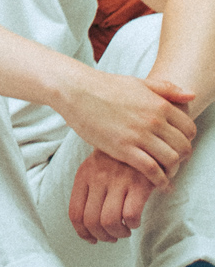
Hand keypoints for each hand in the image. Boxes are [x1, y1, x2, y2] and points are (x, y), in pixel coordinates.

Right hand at [57, 70, 194, 188]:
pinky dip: (159, 180)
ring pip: (171, 160)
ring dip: (172, 169)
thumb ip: (166, 89)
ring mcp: (139, 135)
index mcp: (159, 104)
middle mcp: (154, 120)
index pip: (189, 129)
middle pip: (183, 147)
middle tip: (172, 160)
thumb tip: (192, 95)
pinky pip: (152, 170)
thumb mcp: (138, 83)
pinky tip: (157, 183)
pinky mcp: (124, 149)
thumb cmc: (104, 86)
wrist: (75, 90)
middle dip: (182, 156)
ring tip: (165, 171)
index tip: (176, 144)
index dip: (186, 139)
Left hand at [69, 149, 155, 242]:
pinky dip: (133, 224)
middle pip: (92, 221)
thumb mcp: (95, 168)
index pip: (75, 213)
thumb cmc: (116, 160)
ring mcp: (118, 181)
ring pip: (109, 221)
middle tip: (112, 237)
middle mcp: (98, 178)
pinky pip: (131, 215)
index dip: (83, 232)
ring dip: (118, 233)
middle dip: (102, 236)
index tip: (93, 239)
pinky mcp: (139, 184)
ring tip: (125, 230)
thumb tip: (86, 226)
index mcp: (84, 176)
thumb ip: (89, 190)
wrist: (141, 138)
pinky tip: (135, 221)